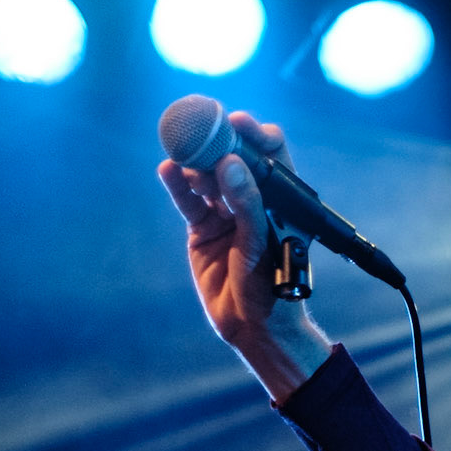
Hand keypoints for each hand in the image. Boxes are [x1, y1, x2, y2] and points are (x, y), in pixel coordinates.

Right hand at [159, 110, 331, 402]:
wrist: (251, 327)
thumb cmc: (271, 289)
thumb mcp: (261, 244)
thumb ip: (247, 203)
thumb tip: (230, 163)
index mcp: (281, 201)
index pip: (272, 156)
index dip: (256, 136)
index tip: (238, 123)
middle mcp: (254, 202)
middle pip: (234, 159)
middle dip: (219, 143)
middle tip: (204, 130)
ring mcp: (226, 213)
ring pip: (208, 177)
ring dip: (196, 163)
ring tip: (187, 158)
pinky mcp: (203, 229)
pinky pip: (188, 201)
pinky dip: (177, 185)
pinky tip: (168, 170)